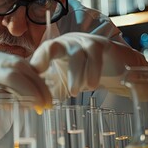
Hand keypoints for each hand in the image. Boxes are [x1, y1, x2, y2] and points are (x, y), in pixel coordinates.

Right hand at [0, 50, 51, 113]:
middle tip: (49, 104)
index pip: (26, 66)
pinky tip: (21, 108)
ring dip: (31, 91)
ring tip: (41, 106)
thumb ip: (4, 84)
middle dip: (40, 87)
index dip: (39, 81)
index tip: (47, 95)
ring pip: (14, 75)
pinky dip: (13, 100)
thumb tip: (25, 97)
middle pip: (23, 69)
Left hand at [30, 32, 147, 99]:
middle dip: (45, 57)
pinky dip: (93, 70)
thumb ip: (50, 91)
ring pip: (76, 54)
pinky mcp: (99, 44)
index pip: (39, 54)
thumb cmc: (83, 73)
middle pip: (51, 46)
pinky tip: (92, 85)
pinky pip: (94, 54)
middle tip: (40, 73)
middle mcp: (65, 43)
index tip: (34, 75)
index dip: (35, 63)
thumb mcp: (63, 82)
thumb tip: (35, 105)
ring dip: (75, 74)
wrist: (113, 67)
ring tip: (74, 92)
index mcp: (53, 51)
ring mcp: (82, 42)